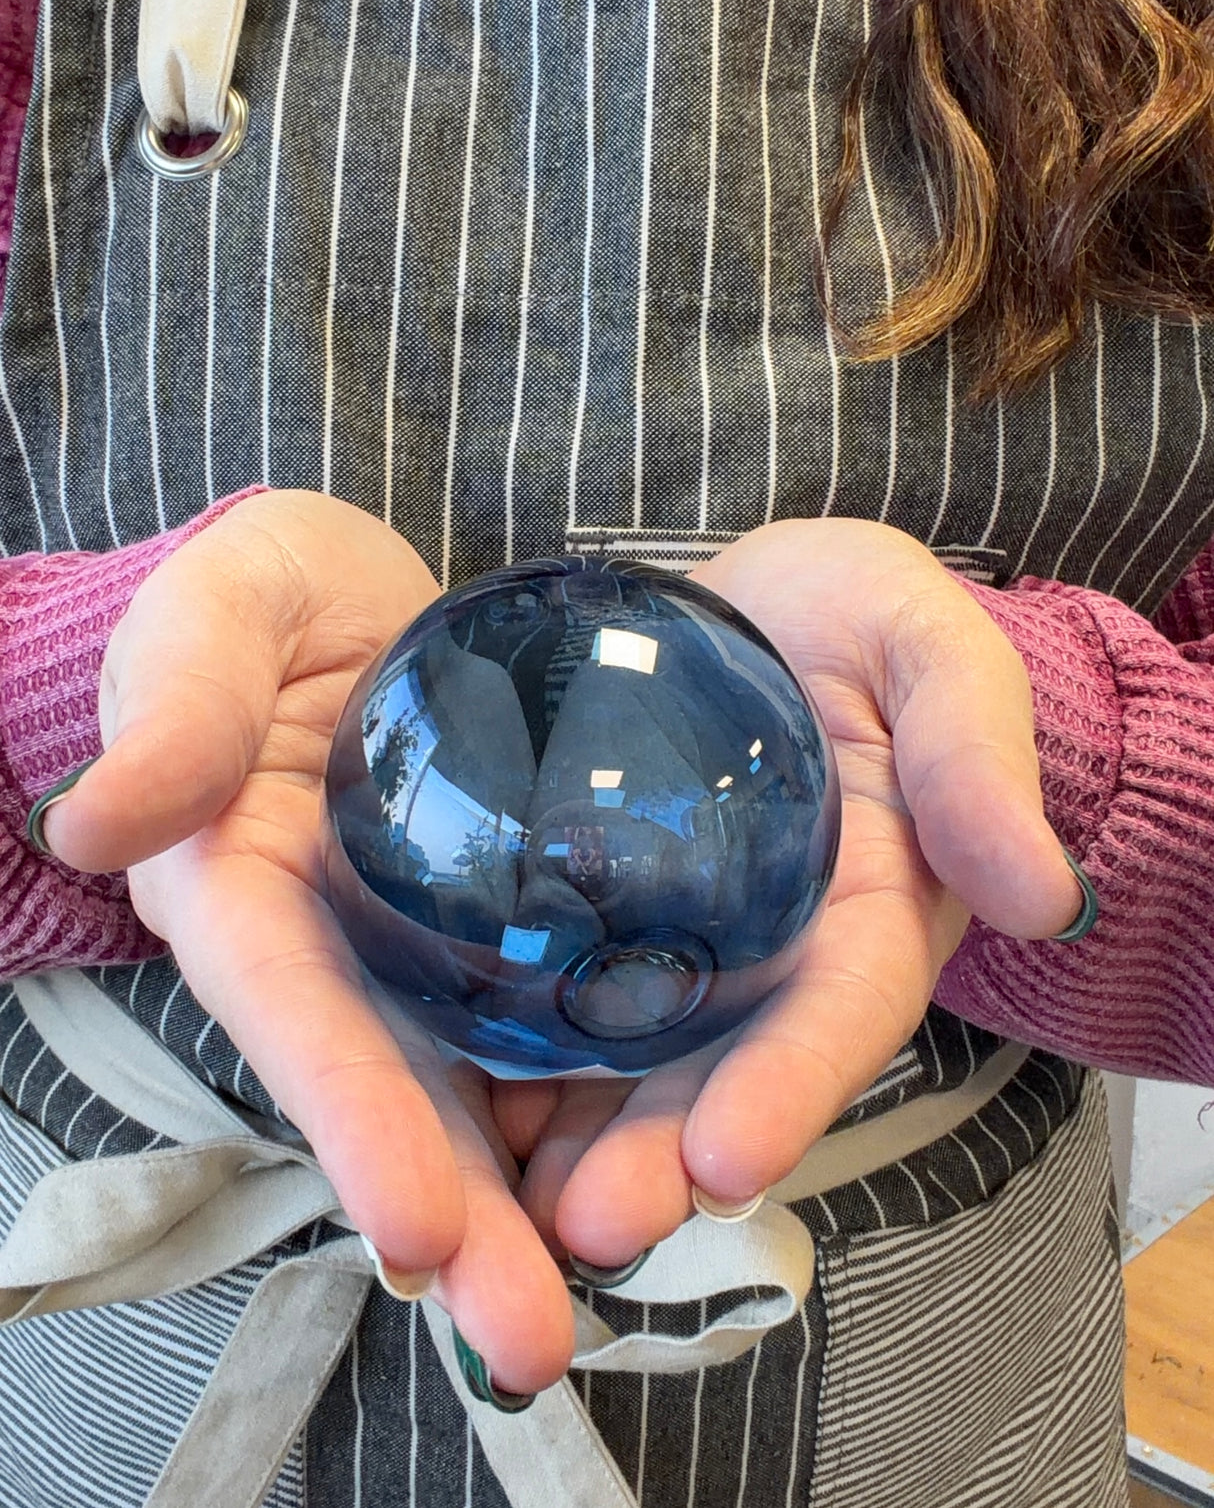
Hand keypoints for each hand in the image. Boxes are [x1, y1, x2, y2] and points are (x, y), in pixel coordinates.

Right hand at [42, 490, 573, 1393]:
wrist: (359, 603)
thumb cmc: (264, 604)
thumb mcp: (219, 614)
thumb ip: (177, 705)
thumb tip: (100, 819)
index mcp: (245, 887)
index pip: (293, 1010)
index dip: (347, 1114)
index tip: (418, 1228)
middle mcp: (334, 948)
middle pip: (388, 1090)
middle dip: (456, 1217)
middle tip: (534, 1339)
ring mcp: (423, 947)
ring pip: (475, 1082)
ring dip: (534, 1195)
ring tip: (614, 1284)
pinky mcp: (501, 925)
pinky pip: (548, 1012)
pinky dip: (596, 1090)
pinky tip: (672, 1151)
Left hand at [496, 518, 1083, 1272]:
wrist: (758, 610)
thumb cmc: (859, 623)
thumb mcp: (932, 653)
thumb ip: (976, 755)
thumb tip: (1042, 894)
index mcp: (868, 914)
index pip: (840, 1014)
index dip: (789, 1089)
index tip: (725, 1159)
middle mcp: (771, 957)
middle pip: (721, 1073)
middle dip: (659, 1157)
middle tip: (588, 1221)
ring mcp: (679, 945)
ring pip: (630, 1063)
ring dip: (576, 1144)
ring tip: (511, 1208)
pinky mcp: (596, 913)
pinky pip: (550, 994)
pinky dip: (508, 1059)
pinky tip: (450, 1103)